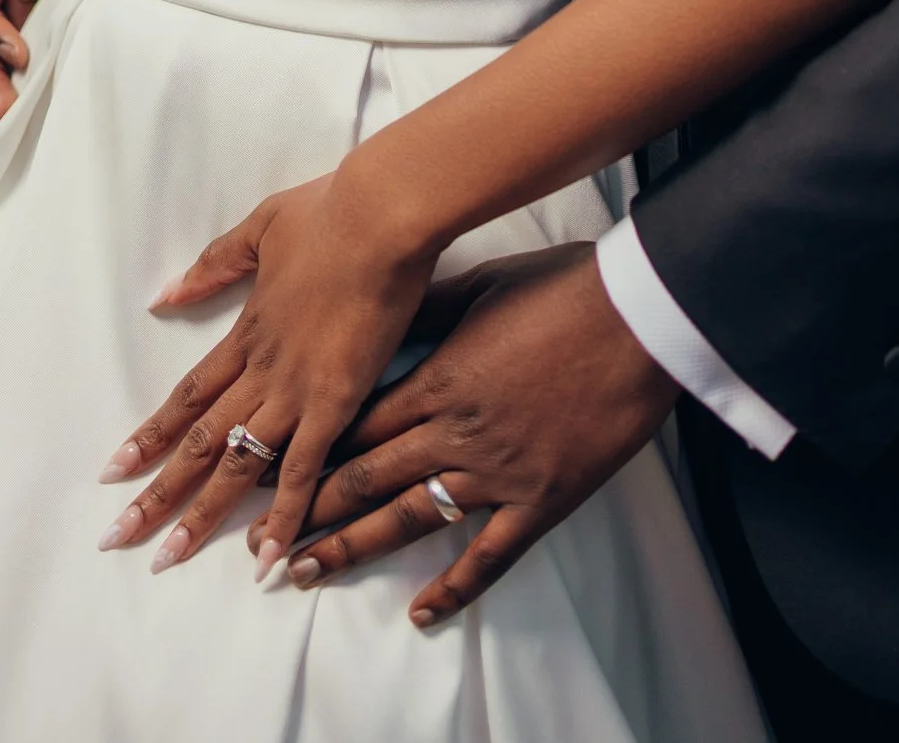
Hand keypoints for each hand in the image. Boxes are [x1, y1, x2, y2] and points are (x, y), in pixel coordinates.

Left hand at [101, 165, 438, 572]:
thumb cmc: (330, 210)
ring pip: (238, 464)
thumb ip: (214, 264)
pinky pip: (304, 470)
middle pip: (200, 440)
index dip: (151, 435)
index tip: (115, 469)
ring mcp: (295, 389)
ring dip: (202, 514)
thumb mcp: (260, 227)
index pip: (188, 396)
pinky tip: (268, 559)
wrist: (379, 212)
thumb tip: (164, 294)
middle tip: (118, 535)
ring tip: (167, 557)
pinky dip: (284, 517)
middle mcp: (261, 369)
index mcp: (247, 331)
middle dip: (157, 491)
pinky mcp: (335, 400)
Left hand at [284, 244, 675, 627]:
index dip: (306, 451)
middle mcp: (454, 431)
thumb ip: (430, 311)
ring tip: (305, 573)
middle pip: (366, 478)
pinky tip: (421, 614)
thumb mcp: (484, 284)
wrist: (636, 318)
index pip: (355, 425)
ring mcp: (496, 471)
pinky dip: (453, 589)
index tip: (267, 470)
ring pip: (409, 519)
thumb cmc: (564, 288)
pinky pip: (489, 555)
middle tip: (261, 543)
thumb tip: (390, 315)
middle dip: (309, 511)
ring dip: (352, 548)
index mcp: (436, 377)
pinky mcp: (541, 499)